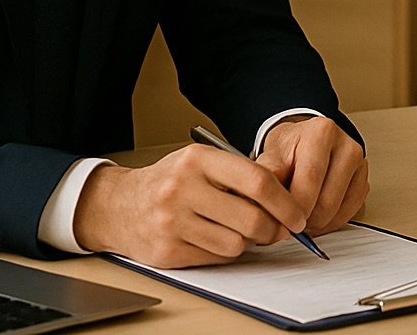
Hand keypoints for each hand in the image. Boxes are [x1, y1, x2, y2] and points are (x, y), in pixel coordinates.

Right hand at [73, 143, 309, 266]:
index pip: (257, 180)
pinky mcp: (167, 250)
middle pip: (251, 218)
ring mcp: (173, 221)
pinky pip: (215, 258)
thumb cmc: (170, 182)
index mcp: (198, 159)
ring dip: (248, 242)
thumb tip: (287, 199)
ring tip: (240, 231)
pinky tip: (217, 239)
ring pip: (236, 243)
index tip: (298, 214)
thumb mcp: (202, 163)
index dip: (285, 201)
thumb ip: (240, 175)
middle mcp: (183, 188)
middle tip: (280, 231)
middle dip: (273, 230)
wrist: (118, 205)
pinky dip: (225, 252)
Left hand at [256, 115, 368, 235]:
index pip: (310, 180)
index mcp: (322, 132)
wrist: (303, 143)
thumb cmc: (289, 149)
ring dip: (317, 224)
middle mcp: (346, 145)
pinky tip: (316, 215)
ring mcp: (359, 164)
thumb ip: (266, 174)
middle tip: (289, 223)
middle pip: (327, 201)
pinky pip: (350, 213)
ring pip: (339, 211)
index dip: (293, 208)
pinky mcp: (364, 181)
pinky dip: (331, 222)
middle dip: (305, 220)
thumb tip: (261, 198)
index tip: (280, 220)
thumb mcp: (270, 155)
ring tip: (301, 217)